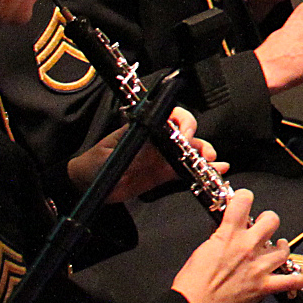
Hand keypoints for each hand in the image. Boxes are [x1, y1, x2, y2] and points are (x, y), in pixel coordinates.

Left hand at [70, 110, 224, 202]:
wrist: (86, 185)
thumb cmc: (93, 165)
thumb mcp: (111, 158)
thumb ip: (134, 153)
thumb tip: (155, 146)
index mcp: (143, 129)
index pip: (168, 117)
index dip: (182, 122)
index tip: (188, 134)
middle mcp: (155, 141)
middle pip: (184, 134)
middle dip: (198, 142)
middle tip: (205, 155)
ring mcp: (160, 157)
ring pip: (189, 153)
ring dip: (204, 157)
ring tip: (214, 165)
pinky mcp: (162, 174)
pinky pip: (184, 171)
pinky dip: (201, 172)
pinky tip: (216, 172)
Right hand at [171, 187, 302, 302]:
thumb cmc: (193, 281)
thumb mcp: (202, 248)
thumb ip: (217, 235)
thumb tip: (223, 228)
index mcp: (229, 235)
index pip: (243, 201)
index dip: (244, 197)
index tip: (244, 200)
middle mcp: (247, 247)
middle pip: (272, 220)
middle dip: (268, 220)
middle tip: (264, 226)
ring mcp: (258, 266)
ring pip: (283, 249)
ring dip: (282, 248)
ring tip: (279, 247)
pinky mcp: (263, 286)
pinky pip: (290, 281)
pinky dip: (298, 280)